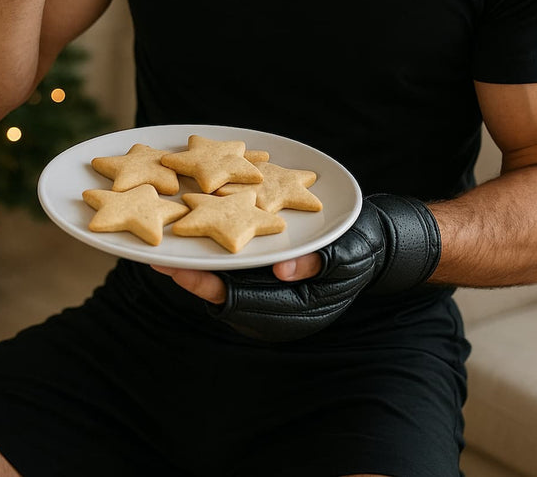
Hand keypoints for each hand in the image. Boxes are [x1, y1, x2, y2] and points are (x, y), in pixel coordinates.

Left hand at [154, 195, 440, 341]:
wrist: (385, 241)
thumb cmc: (366, 243)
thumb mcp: (348, 249)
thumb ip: (318, 260)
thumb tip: (284, 270)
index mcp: (293, 310)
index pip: (237, 301)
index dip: (202, 282)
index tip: (173, 264)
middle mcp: (276, 308)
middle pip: (221, 294)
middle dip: (187, 272)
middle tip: (152, 251)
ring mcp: (272, 295)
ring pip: (223, 282)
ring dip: (196, 261)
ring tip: (163, 239)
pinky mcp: (271, 278)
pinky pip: (234, 269)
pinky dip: (214, 248)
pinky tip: (196, 226)